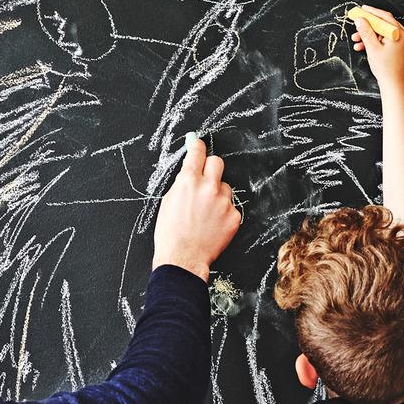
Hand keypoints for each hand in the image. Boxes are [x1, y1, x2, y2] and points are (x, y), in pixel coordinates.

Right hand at [152, 135, 240, 281]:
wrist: (183, 258)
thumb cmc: (171, 233)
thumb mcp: (168, 201)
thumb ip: (182, 182)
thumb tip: (189, 167)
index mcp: (188, 181)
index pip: (197, 152)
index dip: (197, 147)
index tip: (198, 145)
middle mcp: (208, 187)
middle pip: (217, 162)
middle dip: (211, 168)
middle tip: (205, 179)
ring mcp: (223, 202)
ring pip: (225, 187)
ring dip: (218, 195)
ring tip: (206, 213)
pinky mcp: (234, 216)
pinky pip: (231, 207)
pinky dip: (224, 213)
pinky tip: (213, 224)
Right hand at [351, 4, 403, 91]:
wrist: (393, 85)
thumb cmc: (386, 69)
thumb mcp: (372, 48)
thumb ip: (366, 32)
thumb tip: (360, 20)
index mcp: (399, 33)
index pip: (384, 17)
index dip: (371, 12)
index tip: (362, 10)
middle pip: (384, 25)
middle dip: (368, 26)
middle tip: (357, 25)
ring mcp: (403, 42)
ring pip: (384, 33)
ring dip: (370, 35)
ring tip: (357, 40)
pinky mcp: (401, 48)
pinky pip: (387, 40)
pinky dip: (376, 42)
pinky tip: (364, 46)